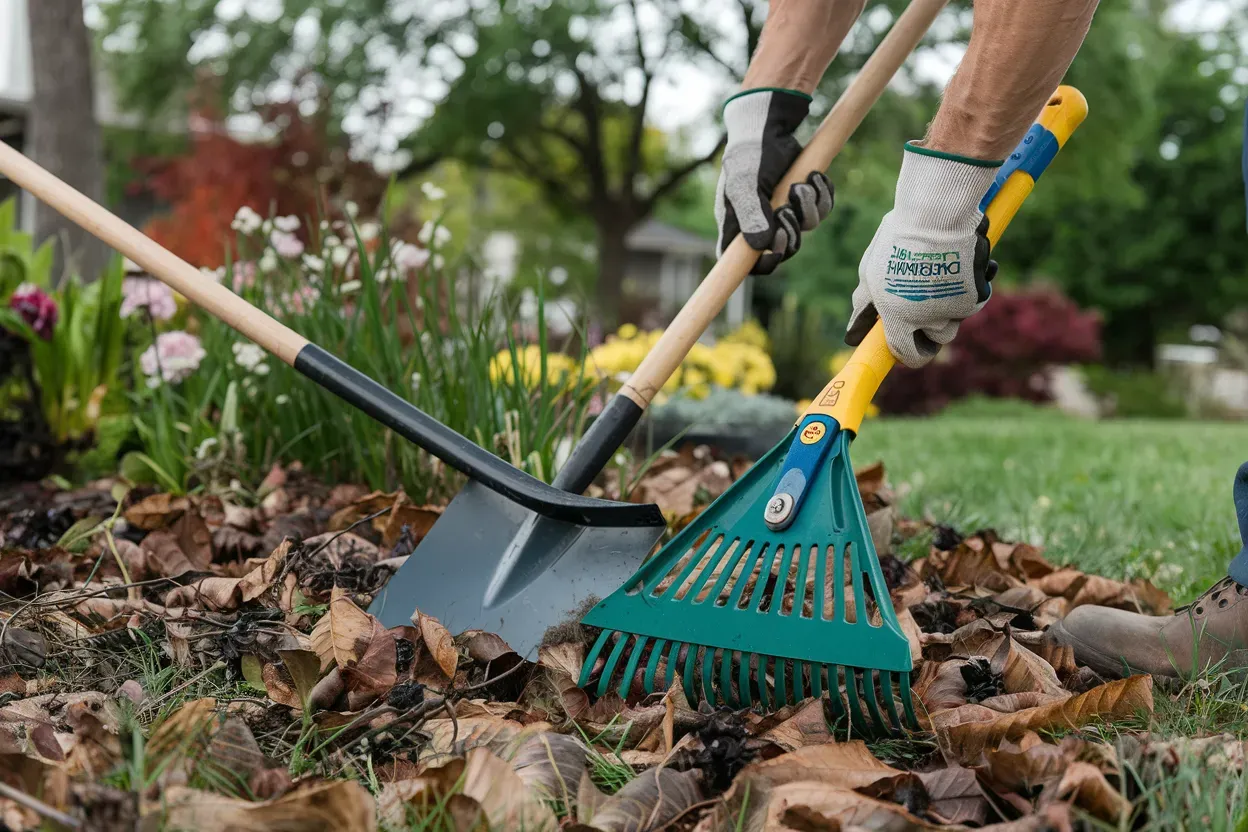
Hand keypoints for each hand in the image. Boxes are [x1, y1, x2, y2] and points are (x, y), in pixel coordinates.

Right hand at [715, 88, 832, 274]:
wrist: (768, 126)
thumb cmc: (749, 155)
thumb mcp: (745, 184)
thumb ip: (751, 215)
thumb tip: (762, 246)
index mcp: (738, 226)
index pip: (746, 263)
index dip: (764, 264)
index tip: (777, 250)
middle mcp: (760, 223)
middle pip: (784, 249)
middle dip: (793, 232)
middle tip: (787, 210)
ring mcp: (783, 210)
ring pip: (806, 228)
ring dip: (809, 208)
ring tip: (802, 184)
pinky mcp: (802, 197)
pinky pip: (821, 209)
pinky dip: (823, 194)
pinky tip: (815, 176)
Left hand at [846, 145, 1000, 367]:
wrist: (936, 215)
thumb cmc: (897, 241)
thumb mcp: (870, 272)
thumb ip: (864, 305)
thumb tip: (853, 333)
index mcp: (899, 318)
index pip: (909, 354)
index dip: (911, 353)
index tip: (911, 345)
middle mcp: (928, 319)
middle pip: (939, 337)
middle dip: (934, 323)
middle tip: (928, 297)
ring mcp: (956, 307)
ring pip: (957, 317)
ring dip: (951, 303)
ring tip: (940, 273)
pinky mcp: (978, 291)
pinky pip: (975, 296)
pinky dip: (971, 284)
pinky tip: (961, 261)